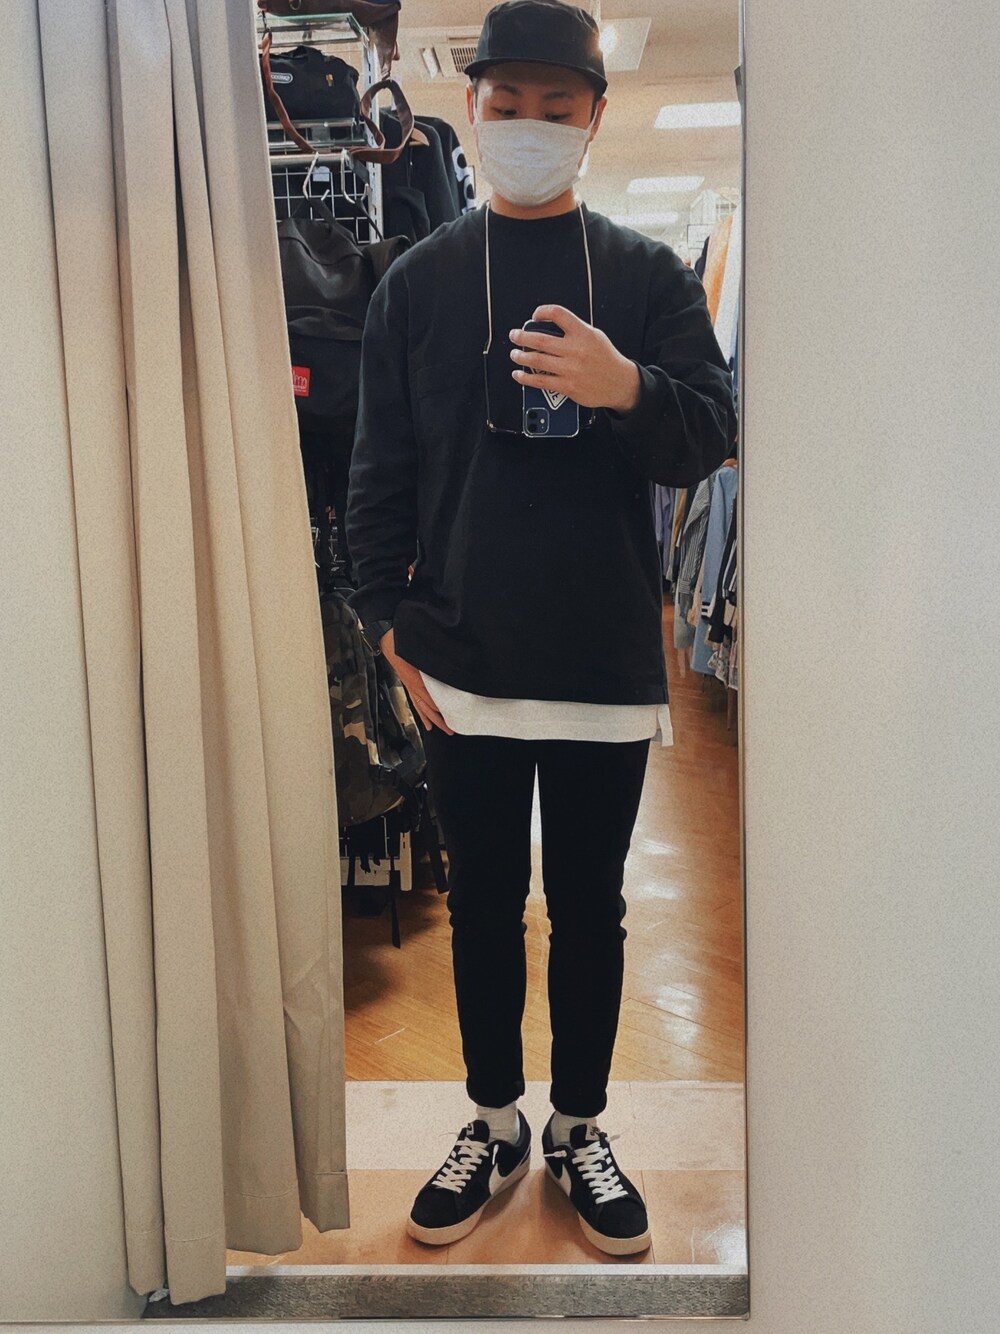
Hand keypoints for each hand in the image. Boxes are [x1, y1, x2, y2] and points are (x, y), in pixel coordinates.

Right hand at [380, 630, 454, 734]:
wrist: (387, 640)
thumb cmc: (401, 642)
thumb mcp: (416, 651)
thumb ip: (430, 659)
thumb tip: (444, 663)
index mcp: (416, 680)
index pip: (430, 699)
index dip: (440, 709)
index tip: (452, 715)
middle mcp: (412, 686)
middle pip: (427, 708)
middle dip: (439, 720)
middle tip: (450, 730)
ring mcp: (409, 686)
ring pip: (421, 707)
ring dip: (430, 719)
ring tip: (439, 729)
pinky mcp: (408, 684)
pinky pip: (416, 702)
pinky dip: (422, 712)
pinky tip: (426, 720)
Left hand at [509, 305, 640, 413]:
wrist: (619, 383)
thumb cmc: (605, 359)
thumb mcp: (595, 336)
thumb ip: (574, 331)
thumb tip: (548, 328)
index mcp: (583, 333)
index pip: (558, 314)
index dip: (542, 312)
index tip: (535, 316)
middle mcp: (576, 350)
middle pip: (540, 340)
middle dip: (521, 337)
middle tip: (514, 335)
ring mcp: (571, 369)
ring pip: (537, 361)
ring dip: (520, 357)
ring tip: (515, 354)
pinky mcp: (567, 386)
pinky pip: (540, 381)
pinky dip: (526, 378)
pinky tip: (519, 374)